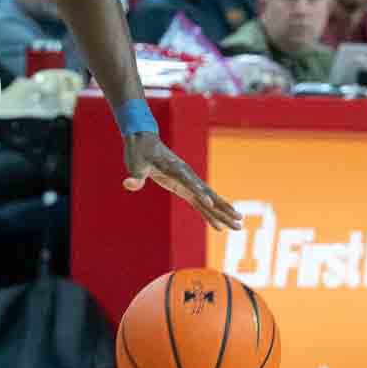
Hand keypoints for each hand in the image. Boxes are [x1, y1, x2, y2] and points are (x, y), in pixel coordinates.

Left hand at [126, 134, 241, 229]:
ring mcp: (188, 183)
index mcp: (176, 169)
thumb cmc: (140, 152)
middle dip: (222, 208)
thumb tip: (128, 184)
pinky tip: (219, 226)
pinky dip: (209, 214)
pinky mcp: (184, 188)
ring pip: (208, 201)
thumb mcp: (135, 163)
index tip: (208, 202)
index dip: (198, 191)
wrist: (145, 141)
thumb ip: (135, 175)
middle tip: (238, 220)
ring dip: (222, 214)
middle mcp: (186, 176)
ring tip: (238, 226)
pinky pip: (200, 204)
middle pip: (207, 194)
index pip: (189, 181)